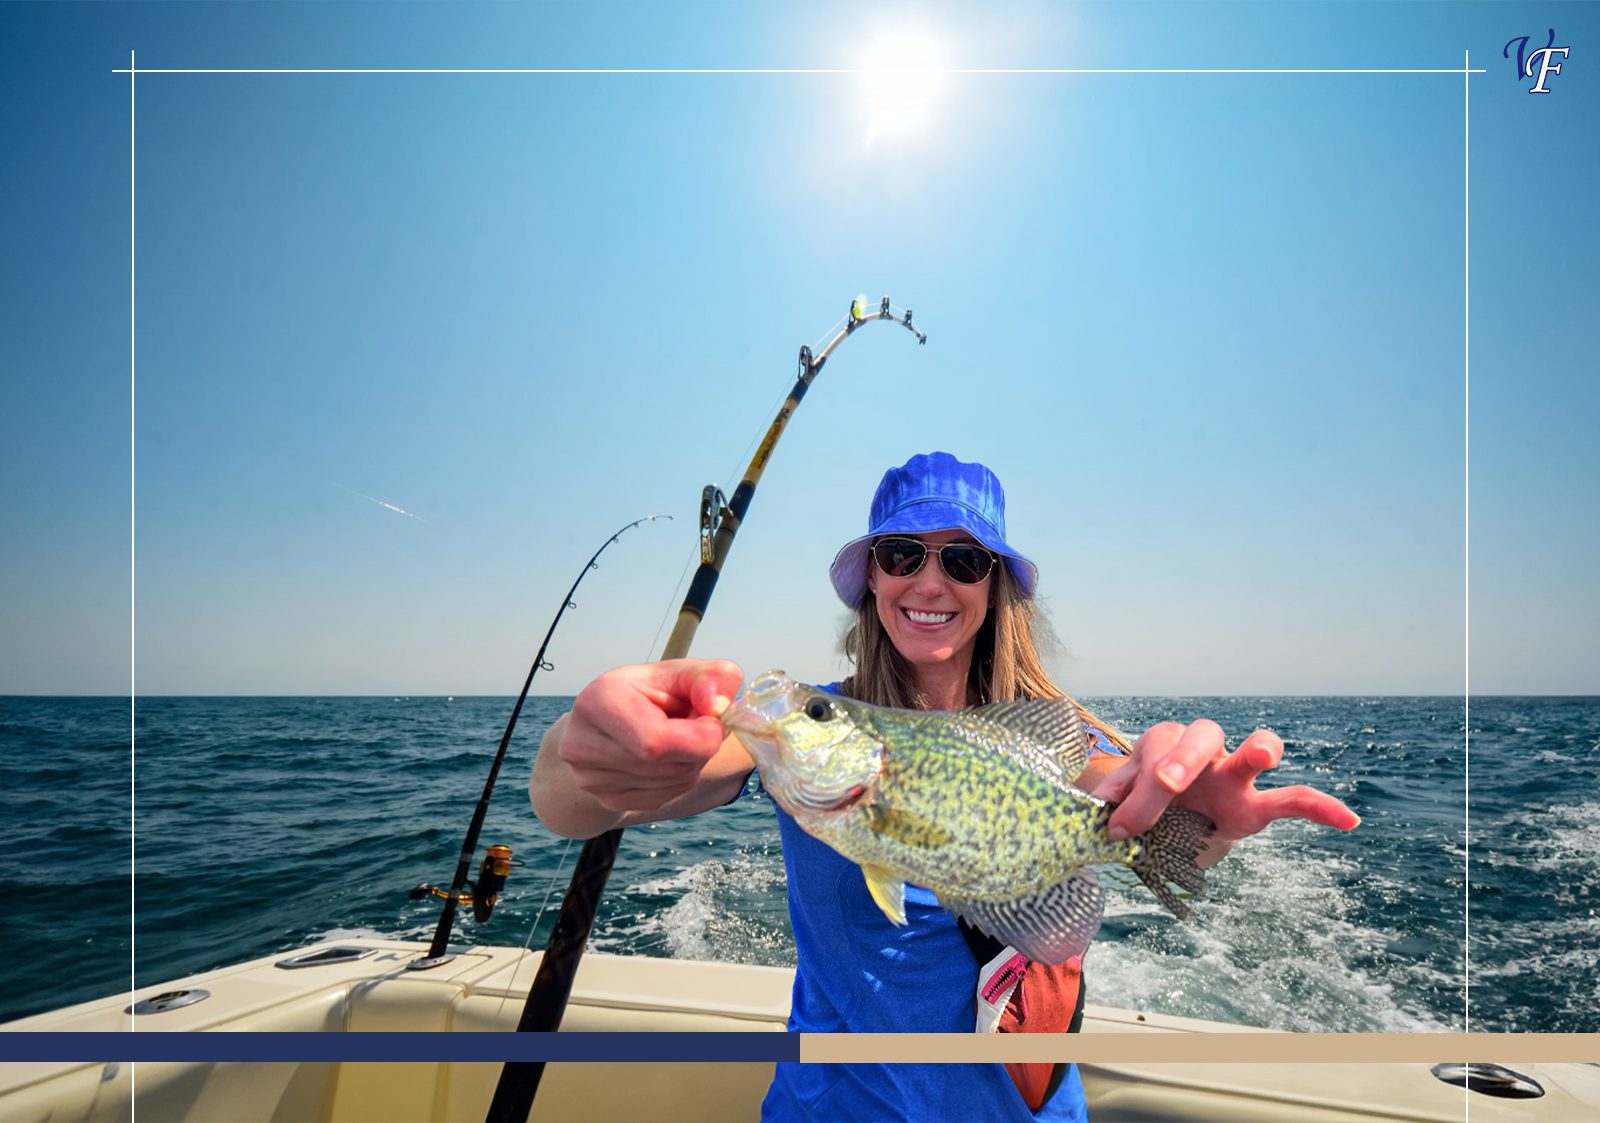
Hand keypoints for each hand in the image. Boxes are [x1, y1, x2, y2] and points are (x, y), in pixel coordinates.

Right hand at [559, 658, 744, 812]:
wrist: (612, 722)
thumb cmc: (650, 693)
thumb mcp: (681, 672)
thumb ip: (712, 676)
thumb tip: (717, 705)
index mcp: (600, 700)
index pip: (656, 742)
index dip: (699, 735)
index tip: (710, 717)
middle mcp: (584, 744)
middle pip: (670, 765)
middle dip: (698, 747)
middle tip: (693, 724)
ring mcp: (592, 779)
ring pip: (674, 783)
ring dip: (691, 762)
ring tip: (676, 737)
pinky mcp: (607, 800)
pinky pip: (666, 797)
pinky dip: (679, 778)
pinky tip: (666, 758)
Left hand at [1095, 720, 1358, 865]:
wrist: (1165, 821)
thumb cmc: (1141, 801)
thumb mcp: (1121, 800)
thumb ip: (1115, 800)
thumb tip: (1104, 814)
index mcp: (1163, 744)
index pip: (1153, 756)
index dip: (1135, 793)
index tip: (1119, 829)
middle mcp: (1202, 751)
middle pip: (1200, 735)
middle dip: (1184, 758)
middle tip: (1169, 783)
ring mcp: (1234, 776)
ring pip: (1253, 749)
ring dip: (1258, 748)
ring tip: (1264, 755)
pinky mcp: (1257, 806)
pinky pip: (1294, 801)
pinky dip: (1320, 808)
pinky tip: (1349, 820)